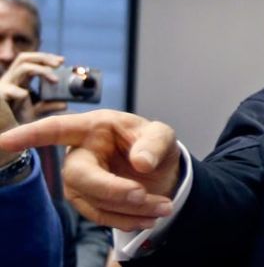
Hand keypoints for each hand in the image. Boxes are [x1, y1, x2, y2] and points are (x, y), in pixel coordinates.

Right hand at [0, 52, 65, 122]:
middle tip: (59, 64)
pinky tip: (25, 95)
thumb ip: (49, 106)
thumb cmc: (16, 119)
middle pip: (24, 57)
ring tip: (55, 81)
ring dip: (41, 70)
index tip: (62, 61)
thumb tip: (65, 104)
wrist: (3, 130)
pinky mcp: (0, 96)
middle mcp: (11, 79)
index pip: (30, 60)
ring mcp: (5, 86)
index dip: (46, 57)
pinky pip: (10, 90)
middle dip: (43, 57)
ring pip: (22, 68)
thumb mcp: (35, 111)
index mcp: (19, 79)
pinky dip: (19, 92)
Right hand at [0, 110, 179, 230]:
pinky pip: (101, 217)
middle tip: (143, 195)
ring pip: (94, 201)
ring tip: (164, 207)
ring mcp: (81, 181)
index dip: (30, 135)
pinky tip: (150, 217)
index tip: (4, 142)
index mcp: (94, 127)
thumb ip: (155, 143)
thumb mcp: (163, 136)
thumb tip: (141, 163)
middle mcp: (81, 154)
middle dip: (112, 189)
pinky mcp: (88, 202)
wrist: (160, 172)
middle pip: (78, 176)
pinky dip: (129, 220)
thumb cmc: (153, 145)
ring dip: (131, 208)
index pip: (57, 129)